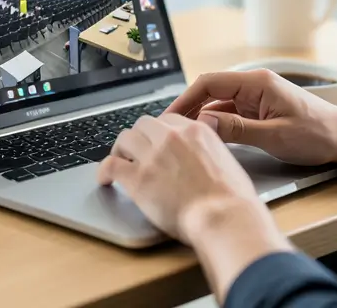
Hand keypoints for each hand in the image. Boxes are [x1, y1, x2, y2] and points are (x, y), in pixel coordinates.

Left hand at [96, 113, 267, 243]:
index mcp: (196, 131)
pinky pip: (111, 165)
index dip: (159, 132)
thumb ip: (210, 150)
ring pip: (124, 139)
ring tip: (119, 161)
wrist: (224, 217)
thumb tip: (204, 154)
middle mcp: (172, 137)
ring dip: (121, 150)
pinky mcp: (138, 178)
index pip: (168, 119)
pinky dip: (104, 171)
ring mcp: (153, 156)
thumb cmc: (232, 199)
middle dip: (139, 137)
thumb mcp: (228, 160)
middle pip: (143, 124)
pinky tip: (105, 180)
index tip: (155, 142)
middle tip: (136, 151)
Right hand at [165, 69, 336, 165]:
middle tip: (169, 130)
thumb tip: (203, 123)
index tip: (169, 118)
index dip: (186, 99)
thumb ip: (237, 129)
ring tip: (182, 137)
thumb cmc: (317, 134)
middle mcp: (254, 86)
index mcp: (257, 83)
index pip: (210, 83)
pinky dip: (216, 126)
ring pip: (218, 105)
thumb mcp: (275, 135)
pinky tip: (206, 140)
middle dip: (188, 109)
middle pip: (210, 92)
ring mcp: (256, 98)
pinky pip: (230, 114)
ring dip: (201, 119)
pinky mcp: (259, 111)